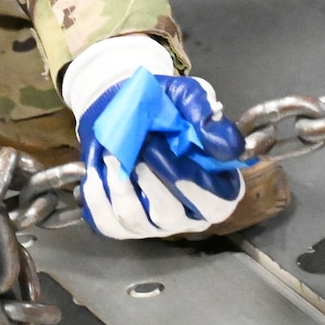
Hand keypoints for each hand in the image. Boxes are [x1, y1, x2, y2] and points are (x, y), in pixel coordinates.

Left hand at [63, 36, 246, 239]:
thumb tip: (227, 147)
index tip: (176, 157)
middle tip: (143, 147)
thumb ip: (207, 118)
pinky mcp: (123, 226)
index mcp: (218, 189)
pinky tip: (98, 172)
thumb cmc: (167, 105)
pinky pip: (107, 222)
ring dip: (120, 185)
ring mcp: (154, 225)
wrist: (128, 109)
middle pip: (170, 215)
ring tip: (113, 154)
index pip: (214, 203)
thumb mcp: (191, 98)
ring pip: (134, 219)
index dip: (193, 184)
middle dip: (152, 181)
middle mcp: (188, 215)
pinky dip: (97, 197)